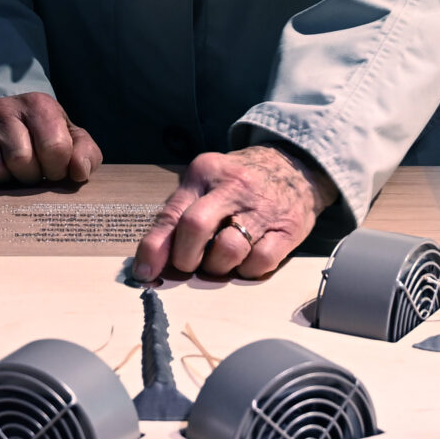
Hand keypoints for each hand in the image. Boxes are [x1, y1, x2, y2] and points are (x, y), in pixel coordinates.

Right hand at [0, 92, 102, 185]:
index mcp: (39, 103)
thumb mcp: (71, 140)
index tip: (55, 168)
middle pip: (22, 162)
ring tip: (12, 169)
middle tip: (31, 170)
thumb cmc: (44, 136)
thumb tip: (79, 173)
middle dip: (31, 177)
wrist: (2, 124)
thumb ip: (86, 155)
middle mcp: (4, 106)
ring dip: (8, 181)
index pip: (55, 149)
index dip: (58, 169)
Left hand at [132, 146, 334, 281]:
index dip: (155, 247)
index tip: (144, 272)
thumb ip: (179, 215)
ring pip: (228, 249)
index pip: (172, 213)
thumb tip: (151, 262)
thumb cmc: (239, 182)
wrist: (294, 166)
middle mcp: (233, 187)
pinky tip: (246, 259)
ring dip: (218, 266)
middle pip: (195, 227)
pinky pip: (260, 261)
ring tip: (220, 260)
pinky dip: (248, 269)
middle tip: (190, 265)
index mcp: (205, 172)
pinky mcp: (288, 229)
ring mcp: (262, 208)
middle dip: (186, 257)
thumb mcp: (206, 184)